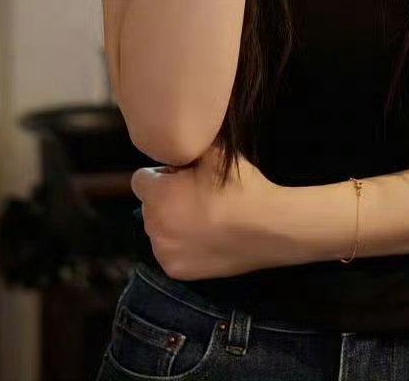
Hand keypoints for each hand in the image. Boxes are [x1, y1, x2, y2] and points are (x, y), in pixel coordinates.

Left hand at [130, 143, 288, 281]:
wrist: (267, 228)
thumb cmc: (240, 187)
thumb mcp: (216, 153)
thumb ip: (189, 144)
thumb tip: (177, 138)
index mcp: (158, 196)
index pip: (141, 179)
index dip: (162, 174)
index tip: (184, 176)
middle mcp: (154, 227)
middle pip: (150, 205)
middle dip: (166, 198)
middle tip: (197, 195)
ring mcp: (164, 252)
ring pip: (158, 230)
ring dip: (171, 222)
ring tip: (204, 217)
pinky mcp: (176, 271)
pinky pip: (170, 251)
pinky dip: (181, 245)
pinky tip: (205, 238)